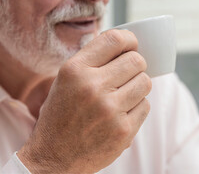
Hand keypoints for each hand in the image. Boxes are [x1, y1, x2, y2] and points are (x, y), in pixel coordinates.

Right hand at [18, 30, 151, 173]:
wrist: (53, 158)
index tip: (132, 45)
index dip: (129, 40)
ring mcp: (110, 110)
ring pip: (145, 82)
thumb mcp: (65, 80)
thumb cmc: (61, 115)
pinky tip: (122, 113)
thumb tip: (126, 45)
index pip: (115, 40)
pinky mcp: (123, 131)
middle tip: (128, 73)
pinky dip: (137, 107)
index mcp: (75, 70)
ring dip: (138, 86)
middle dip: (136, 65)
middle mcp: (92, 87)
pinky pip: (145, 105)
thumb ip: (92, 60)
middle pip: (137, 61)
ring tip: (124, 94)